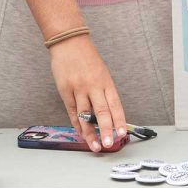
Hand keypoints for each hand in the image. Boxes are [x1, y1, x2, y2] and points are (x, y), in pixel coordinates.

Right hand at [48, 35, 124, 151]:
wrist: (69, 42)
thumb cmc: (87, 58)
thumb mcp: (102, 73)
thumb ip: (104, 92)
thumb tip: (109, 115)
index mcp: (106, 81)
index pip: (115, 104)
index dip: (119, 120)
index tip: (122, 133)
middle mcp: (93, 86)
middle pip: (101, 111)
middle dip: (106, 130)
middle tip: (109, 144)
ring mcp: (78, 88)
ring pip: (85, 115)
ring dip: (90, 133)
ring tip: (95, 146)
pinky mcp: (65, 90)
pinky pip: (72, 112)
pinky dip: (77, 125)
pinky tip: (81, 134)